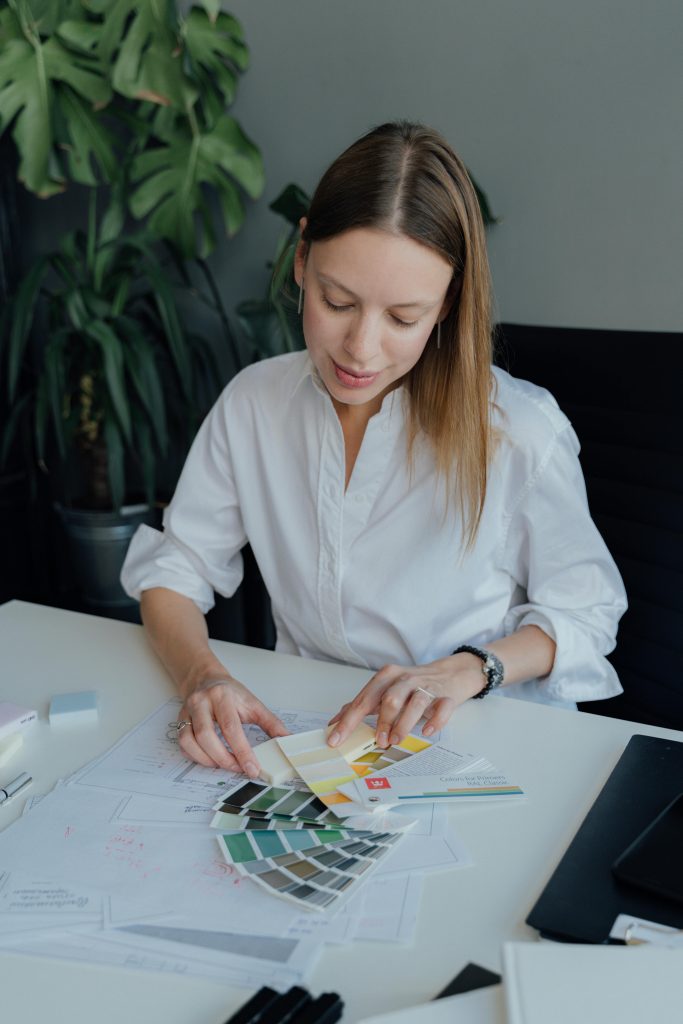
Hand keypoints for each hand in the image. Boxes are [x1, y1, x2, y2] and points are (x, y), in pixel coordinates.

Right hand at [176, 676, 288, 776]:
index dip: (241, 751)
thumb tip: (287, 740)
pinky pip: (183, 744)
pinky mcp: (180, 720)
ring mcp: (188, 711)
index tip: (252, 768)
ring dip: (207, 760)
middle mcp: (202, 702)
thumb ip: (271, 723)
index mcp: (222, 696)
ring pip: (190, 741)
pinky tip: (210, 758)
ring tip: (224, 765)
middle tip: (239, 769)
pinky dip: (195, 756)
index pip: (231, 727)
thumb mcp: (253, 704)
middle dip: (223, 758)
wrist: (206, 679)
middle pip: (207, 736)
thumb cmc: (231, 693)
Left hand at [327, 654, 484, 748]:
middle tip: (379, 740)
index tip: (336, 739)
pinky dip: (435, 720)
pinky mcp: (446, 695)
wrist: (450, 673)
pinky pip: (442, 707)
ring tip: (397, 739)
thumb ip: (362, 704)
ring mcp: (426, 686)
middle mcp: (405, 679)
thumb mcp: (386, 690)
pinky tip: (427, 731)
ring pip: (415, 702)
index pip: (364, 699)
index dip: (348, 721)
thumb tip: (335, 722)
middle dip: (383, 721)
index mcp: (387, 677)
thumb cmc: (412, 686)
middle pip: (390, 698)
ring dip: (404, 723)